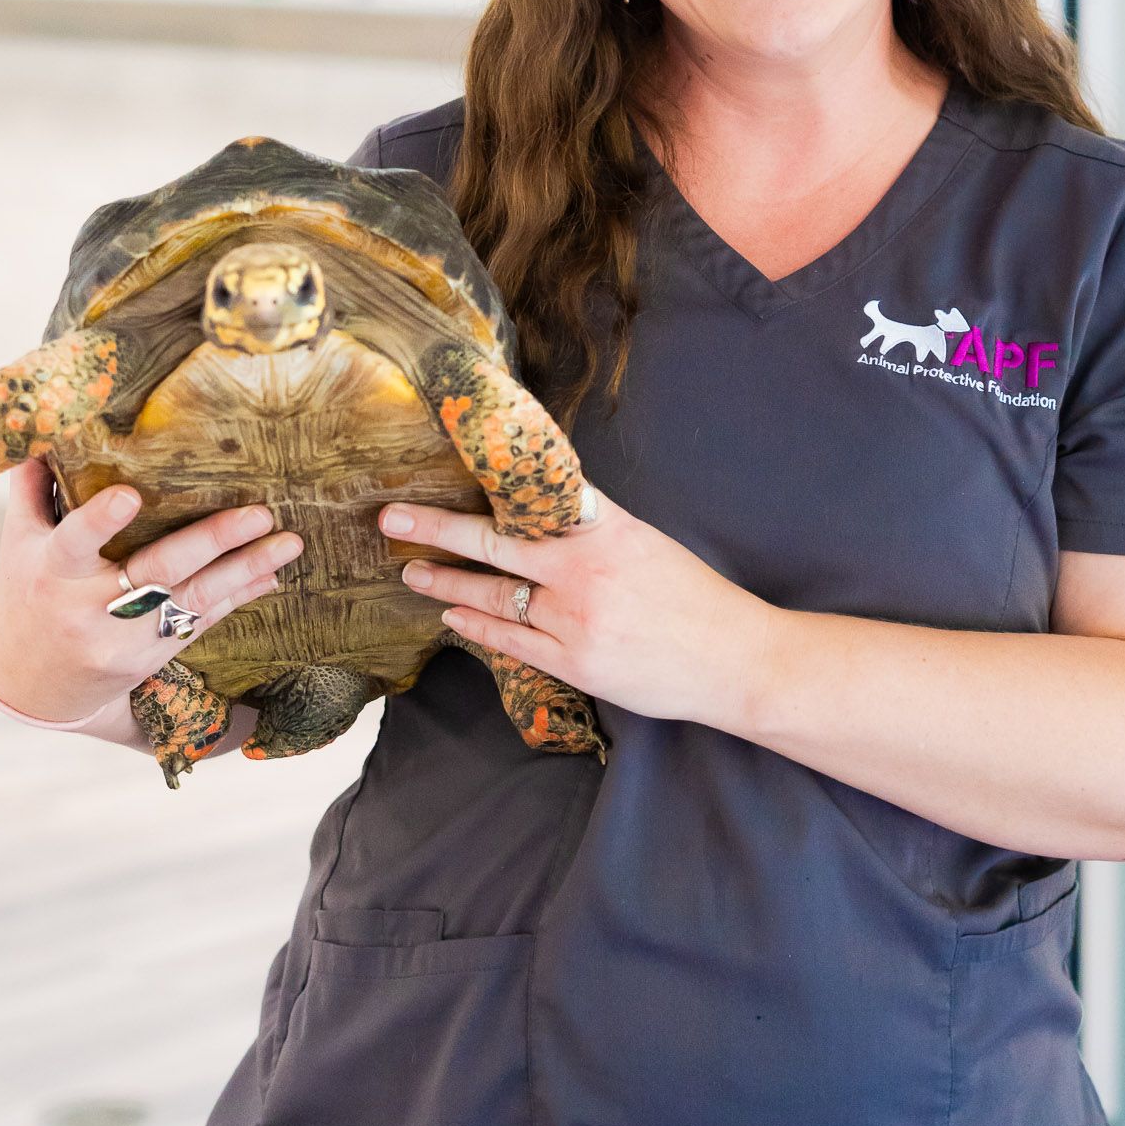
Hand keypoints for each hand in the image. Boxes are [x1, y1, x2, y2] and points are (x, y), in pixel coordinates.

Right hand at [0, 459, 303, 721]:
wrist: (33, 686)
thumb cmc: (27, 597)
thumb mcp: (19, 546)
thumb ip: (32, 489)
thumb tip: (46, 430)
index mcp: (51, 572)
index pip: (73, 543)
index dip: (99, 521)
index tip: (129, 496)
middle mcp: (90, 608)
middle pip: (157, 571)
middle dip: (212, 540)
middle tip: (260, 513)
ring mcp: (124, 638)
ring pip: (192, 599)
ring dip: (245, 570)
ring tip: (289, 542)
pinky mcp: (151, 657)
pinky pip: (201, 621)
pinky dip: (238, 596)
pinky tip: (272, 575)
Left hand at [378, 485, 772, 729]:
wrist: (732, 658)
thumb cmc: (692, 596)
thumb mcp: (645, 541)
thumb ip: (593, 524)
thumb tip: (544, 503)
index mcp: (605, 530)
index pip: (531, 496)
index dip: (483, 481)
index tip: (442, 464)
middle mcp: (583, 570)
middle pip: (493, 543)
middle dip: (436, 529)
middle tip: (392, 519)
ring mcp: (574, 619)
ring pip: (493, 595)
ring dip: (445, 582)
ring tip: (411, 571)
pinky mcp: (573, 661)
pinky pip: (509, 639)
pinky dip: (476, 624)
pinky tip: (452, 613)